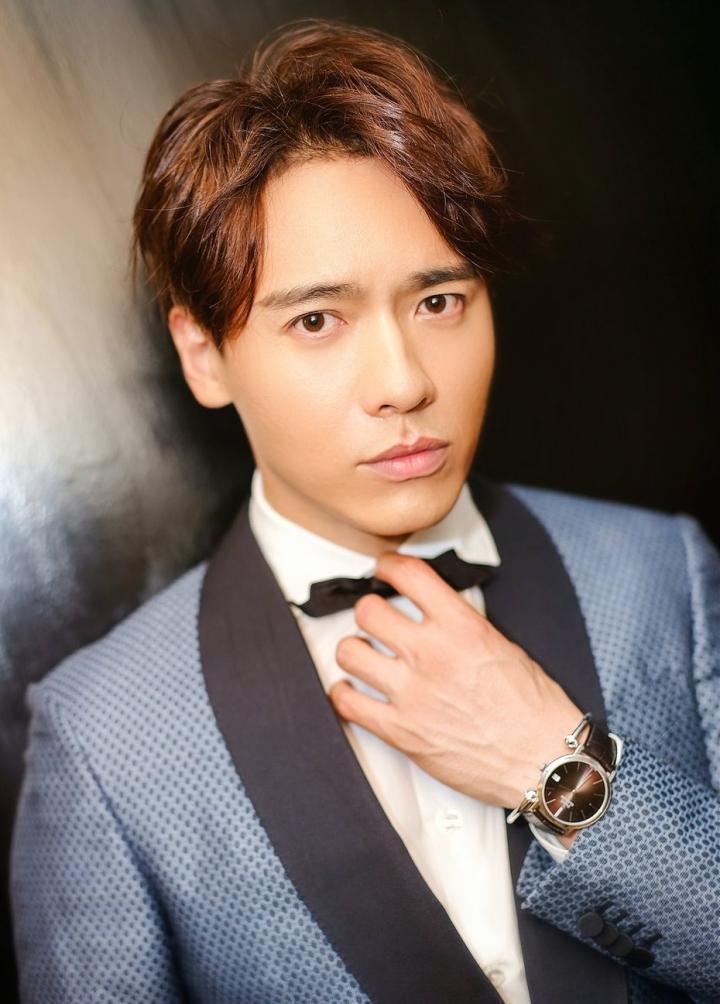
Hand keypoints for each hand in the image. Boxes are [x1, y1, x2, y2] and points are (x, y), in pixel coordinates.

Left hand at [328, 551, 583, 809]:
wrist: (544, 761)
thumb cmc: (534, 710)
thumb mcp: (503, 646)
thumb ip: (462, 626)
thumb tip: (437, 615)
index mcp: (461, 627)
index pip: (409, 575)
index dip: (389, 565)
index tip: (384, 568)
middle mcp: (431, 655)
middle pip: (367, 611)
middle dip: (369, 612)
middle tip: (375, 620)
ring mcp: (411, 693)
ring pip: (349, 653)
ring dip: (353, 651)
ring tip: (364, 657)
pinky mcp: (400, 731)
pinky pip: (348, 704)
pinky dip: (345, 695)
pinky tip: (354, 692)